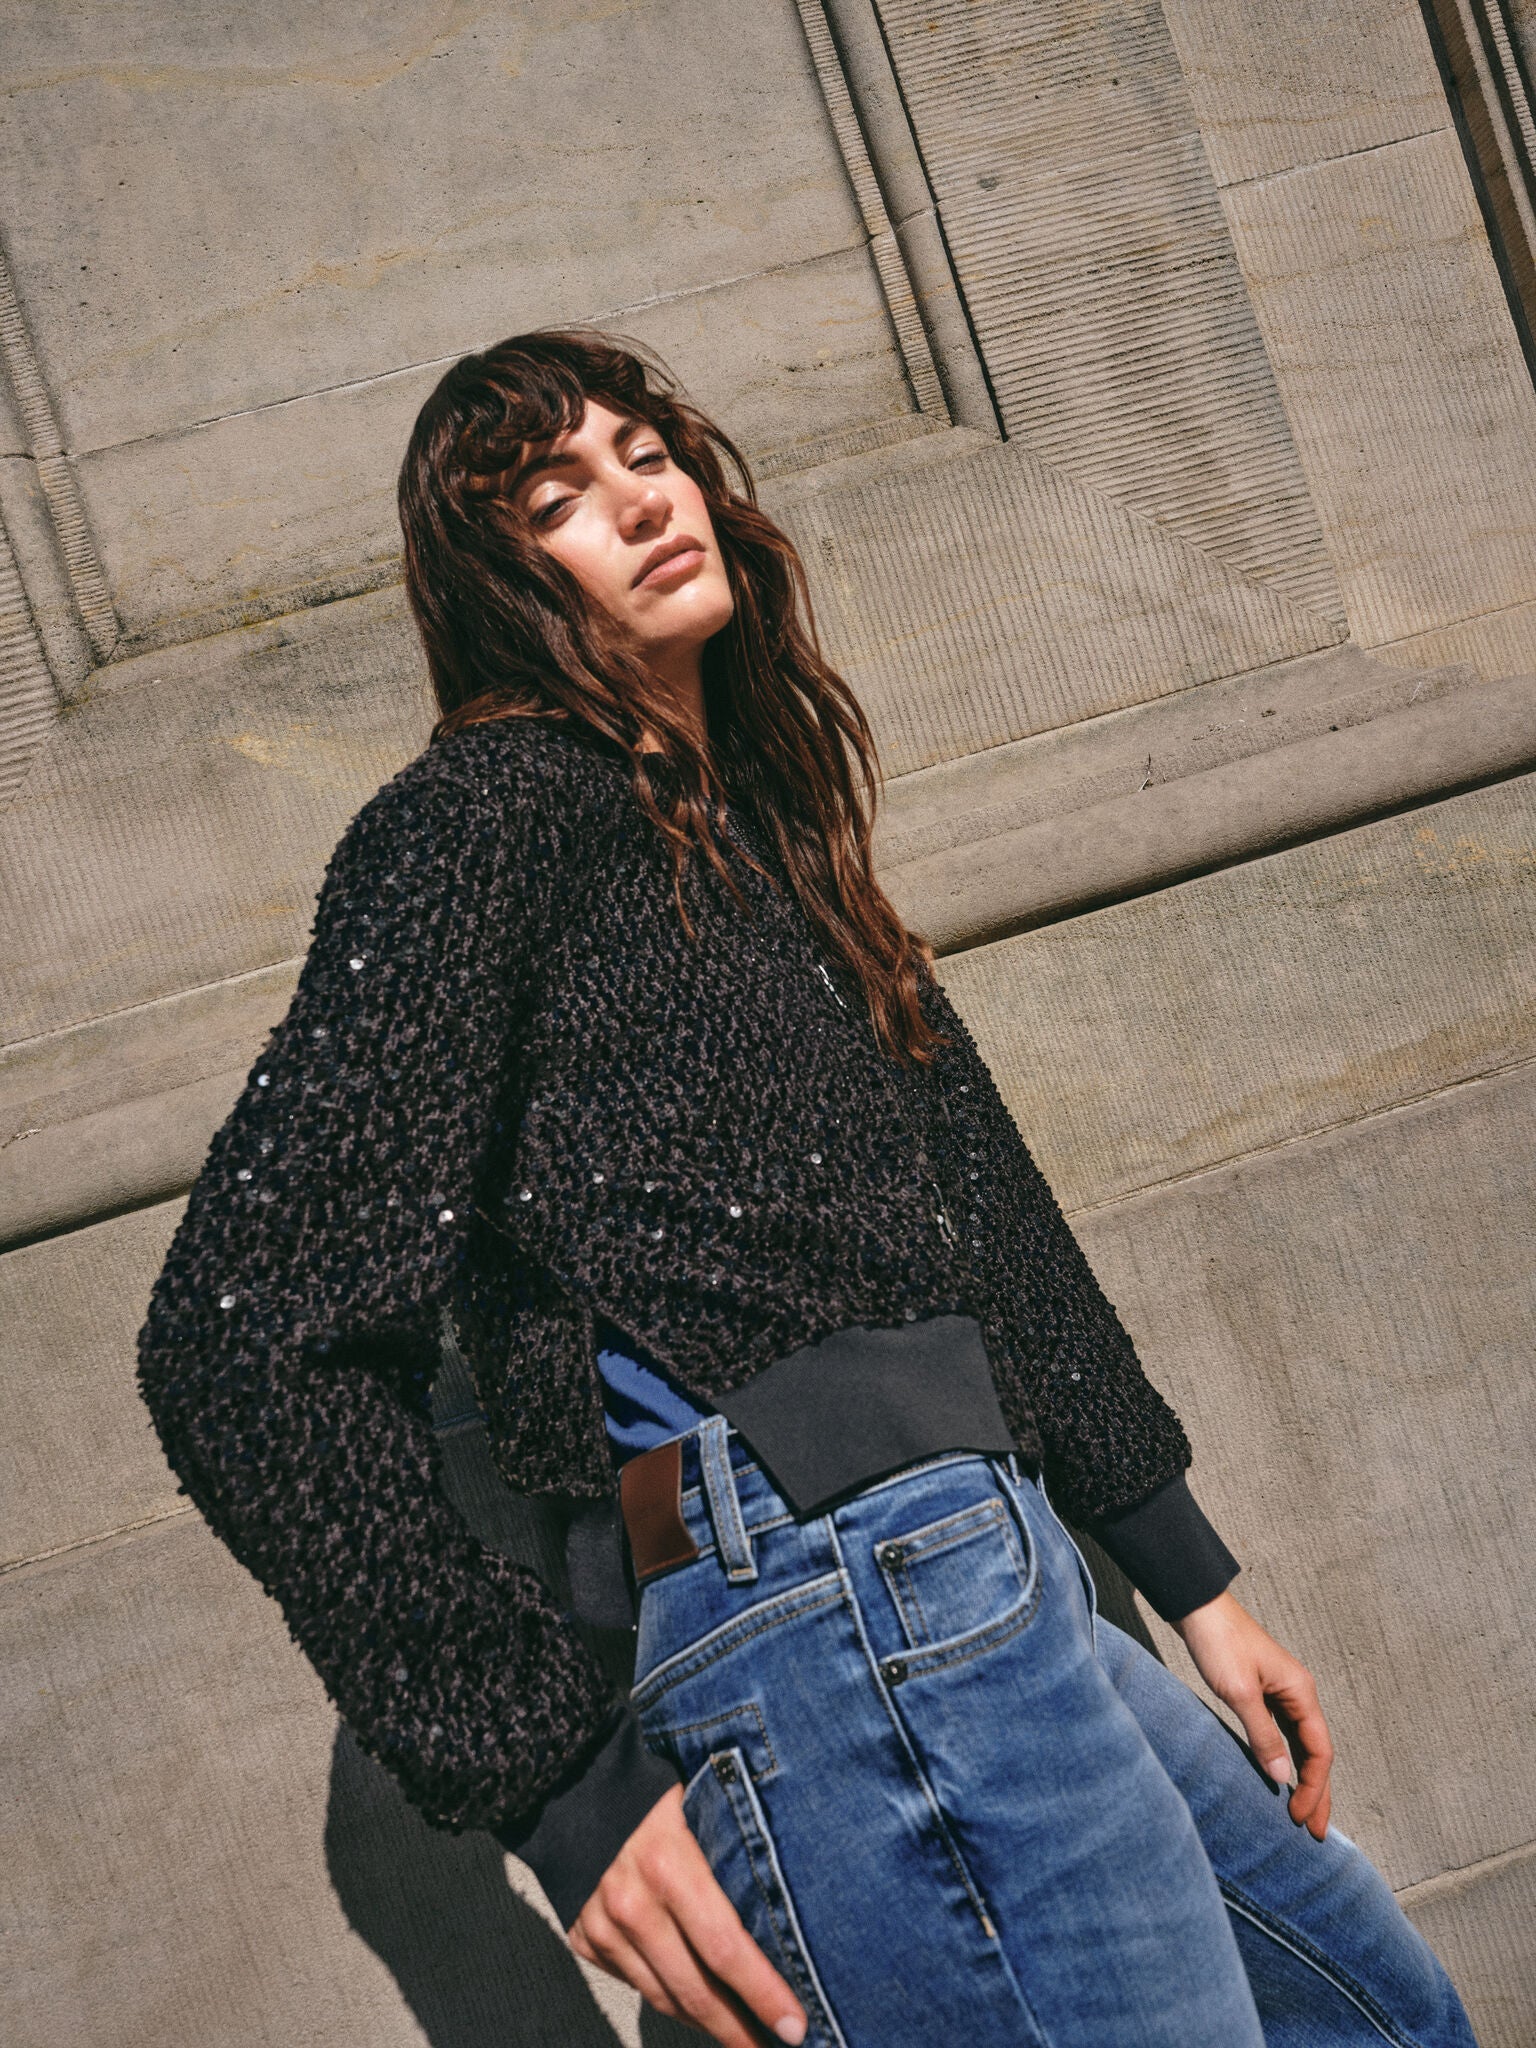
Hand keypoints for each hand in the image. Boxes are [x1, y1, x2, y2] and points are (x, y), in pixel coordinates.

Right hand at [569, 1782, 808, 2044]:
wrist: (570, 1779)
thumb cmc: (652, 1786)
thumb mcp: (697, 1802)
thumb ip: (731, 1850)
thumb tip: (787, 1905)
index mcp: (668, 1865)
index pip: (725, 1948)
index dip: (763, 1993)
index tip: (795, 2027)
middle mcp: (632, 1906)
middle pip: (696, 1990)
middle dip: (740, 2030)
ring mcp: (604, 1928)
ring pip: (664, 1998)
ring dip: (706, 2024)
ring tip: (742, 2035)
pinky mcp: (585, 1939)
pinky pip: (635, 1984)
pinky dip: (669, 1999)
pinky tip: (696, 2006)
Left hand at [1174, 1590, 1334, 1840]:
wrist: (1198, 1608)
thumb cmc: (1219, 1643)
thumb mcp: (1239, 1692)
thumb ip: (1262, 1735)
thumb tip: (1282, 1777)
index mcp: (1301, 1692)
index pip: (1320, 1752)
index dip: (1314, 1788)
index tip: (1299, 1819)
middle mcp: (1298, 1694)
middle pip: (1317, 1752)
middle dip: (1318, 1792)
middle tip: (1314, 1832)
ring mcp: (1282, 1693)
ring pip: (1301, 1745)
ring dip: (1304, 1779)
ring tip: (1301, 1813)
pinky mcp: (1263, 1692)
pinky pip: (1284, 1733)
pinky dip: (1286, 1758)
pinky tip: (1279, 1775)